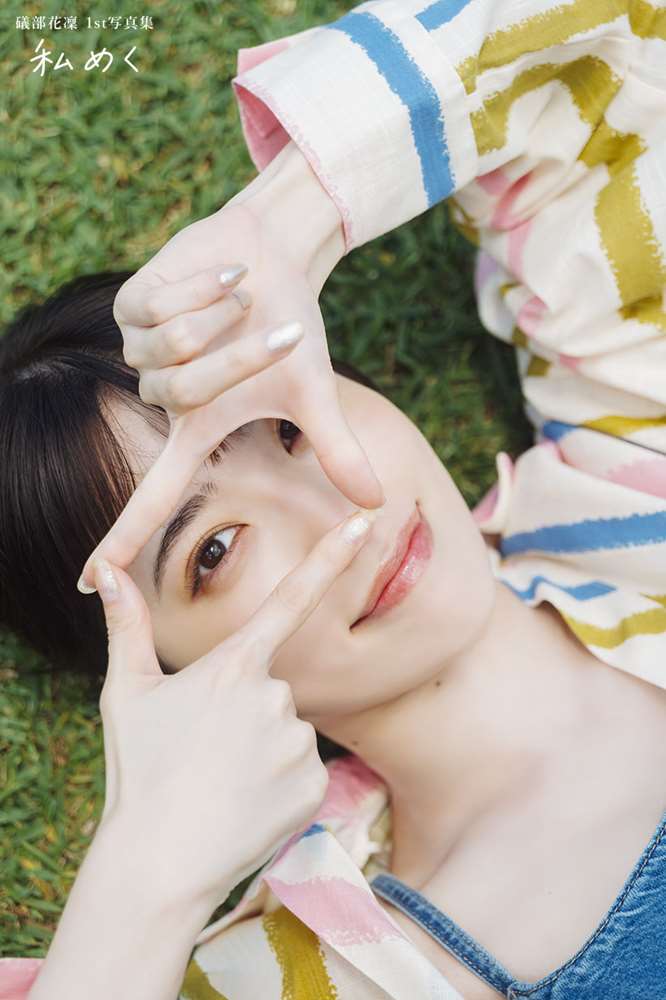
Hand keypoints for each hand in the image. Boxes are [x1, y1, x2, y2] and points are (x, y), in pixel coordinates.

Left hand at [77, 142, 383, 591]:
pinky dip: (205, 284)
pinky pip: (161, 303)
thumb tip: (375, 504)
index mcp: (197, 428)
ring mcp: (141, 351)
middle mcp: (162, 397)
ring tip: (243, 293)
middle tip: (269, 321)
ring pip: (171, 344)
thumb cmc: (291, 323)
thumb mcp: (313, 391)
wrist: (273, 254)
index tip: (89, 584)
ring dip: (222, 313)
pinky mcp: (130, 306)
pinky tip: (222, 275)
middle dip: (238, 351)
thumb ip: (336, 449)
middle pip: (184, 388)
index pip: (154, 496)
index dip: (123, 540)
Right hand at [94, 507, 377, 912]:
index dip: (329, 556)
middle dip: (244, 711)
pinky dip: (280, 783)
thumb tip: (103, 572)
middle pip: (271, 688)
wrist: (160, 863)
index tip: (363, 520)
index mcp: (233, 665)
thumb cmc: (138, 771)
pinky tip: (246, 803)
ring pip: (288, 730)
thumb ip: (124, 626)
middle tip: (204, 751)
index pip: (290, 597)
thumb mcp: (126, 694)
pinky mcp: (315, 785)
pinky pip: (303, 770)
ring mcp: (299, 743)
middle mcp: (275, 696)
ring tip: (222, 781)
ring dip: (262, 748)